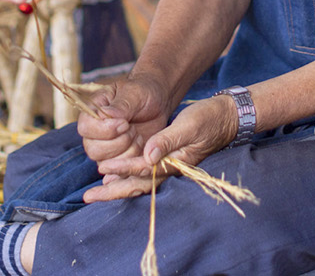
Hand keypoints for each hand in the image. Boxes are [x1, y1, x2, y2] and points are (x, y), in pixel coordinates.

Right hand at [77, 74, 173, 200]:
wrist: (158, 103)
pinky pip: (119, 171)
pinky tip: (142, 148)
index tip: (125, 123)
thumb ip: (121, 105)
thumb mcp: (134, 93)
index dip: (105, 130)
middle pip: (94, 150)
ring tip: (138, 135)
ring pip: (107, 163)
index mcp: (92, 113)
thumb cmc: (143, 93)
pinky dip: (133, 163)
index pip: (85, 128)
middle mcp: (94, 133)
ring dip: (128, 152)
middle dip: (119, 142)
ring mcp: (105, 149)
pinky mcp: (118, 160)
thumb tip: (108, 115)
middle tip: (134, 129)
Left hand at [84, 94, 237, 202]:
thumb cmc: (207, 118)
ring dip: (118, 187)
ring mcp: (169, 166)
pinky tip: (114, 178)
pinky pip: (144, 174)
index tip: (103, 168)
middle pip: (137, 185)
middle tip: (89, 197)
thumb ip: (168, 140)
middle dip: (113, 192)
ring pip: (139, 182)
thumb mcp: (188, 125)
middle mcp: (170, 169)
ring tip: (96, 192)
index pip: (143, 170)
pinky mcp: (168, 160)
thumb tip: (148, 155)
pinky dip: (128, 177)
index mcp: (175, 162)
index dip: (122, 170)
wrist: (225, 117)